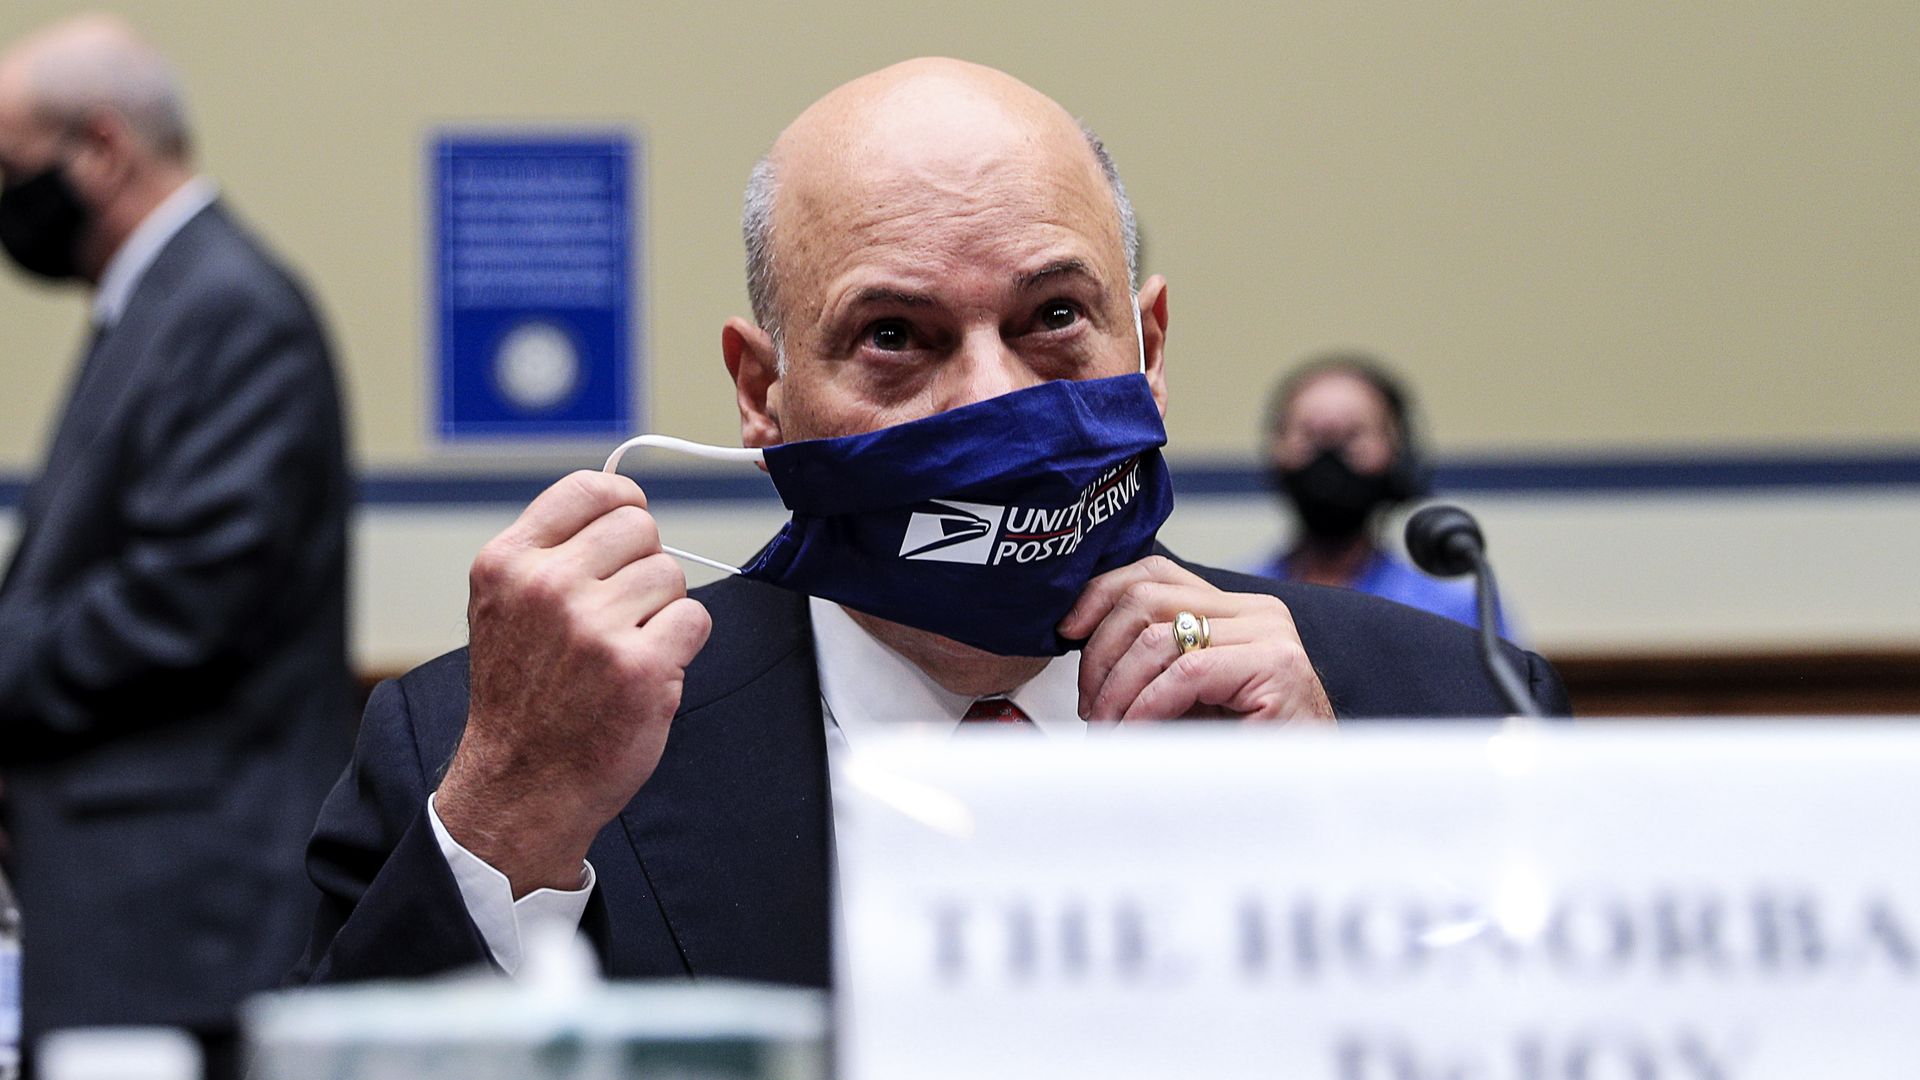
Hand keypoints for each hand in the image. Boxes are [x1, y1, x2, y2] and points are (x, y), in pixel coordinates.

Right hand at [436, 471, 711, 894]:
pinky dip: (682, 645)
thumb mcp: (506, 607)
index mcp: (507, 562)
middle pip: (640, 527)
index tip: (627, 529)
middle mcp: (546, 586)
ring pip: (670, 574)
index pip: (589, 488)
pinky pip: (695, 619)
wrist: (521, 785)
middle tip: (620, 612)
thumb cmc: (523, 697)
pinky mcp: (639, 667)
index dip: (623, 503)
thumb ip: (551, 552)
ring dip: (661, 610)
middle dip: (642, 564)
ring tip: (624, 649)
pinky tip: (646, 671)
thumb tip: (622, 504)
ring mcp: (593, 626)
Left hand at [1059, 555, 1333, 724]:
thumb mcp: (1183, 693)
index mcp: (1235, 609)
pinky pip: (1186, 673)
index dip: (1101, 595)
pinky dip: (1147, 706)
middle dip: (1101, 653)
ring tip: (1108, 727)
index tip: (1066, 631)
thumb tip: (1076, 636)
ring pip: (1159, 637)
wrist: (1303, 793)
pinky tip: (1137, 730)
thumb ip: (1149, 658)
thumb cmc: (1242, 751)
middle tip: (1090, 705)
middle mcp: (1257, 611)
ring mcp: (1270, 635)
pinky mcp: (1276, 666)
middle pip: (1147, 599)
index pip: (1155, 573)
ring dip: (1118, 688)